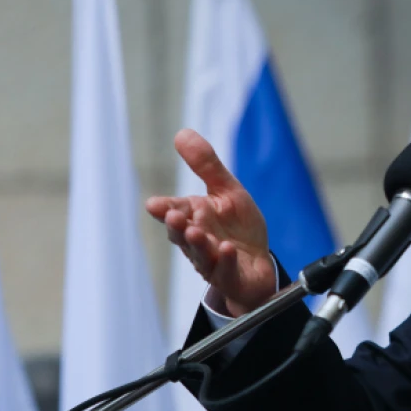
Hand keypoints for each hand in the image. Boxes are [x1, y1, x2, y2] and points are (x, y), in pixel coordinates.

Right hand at [146, 129, 275, 316]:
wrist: (257, 267)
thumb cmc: (237, 228)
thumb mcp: (227, 191)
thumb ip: (206, 166)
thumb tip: (182, 133)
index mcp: (195, 217)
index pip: (175, 211)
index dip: (165, 208)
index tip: (154, 204)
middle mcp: (198, 241)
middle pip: (182, 235)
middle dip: (177, 226)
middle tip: (172, 216)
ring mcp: (212, 262)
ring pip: (200, 254)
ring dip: (197, 243)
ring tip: (196, 232)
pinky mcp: (231, 278)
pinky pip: (225, 271)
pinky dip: (225, 261)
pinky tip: (227, 249)